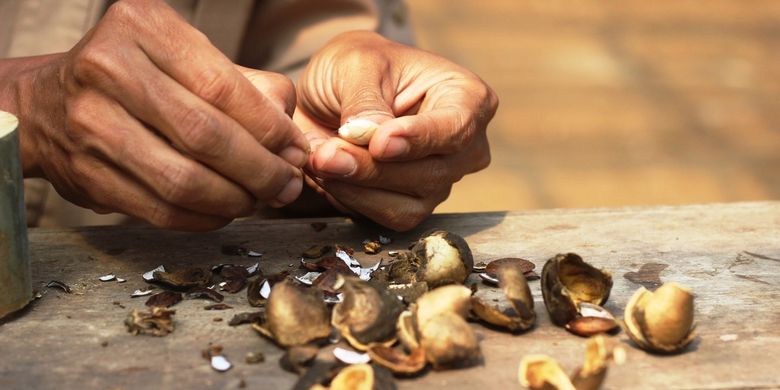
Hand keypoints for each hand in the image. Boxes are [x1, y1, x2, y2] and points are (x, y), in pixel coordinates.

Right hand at [11, 0, 307, 229]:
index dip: (270, 129)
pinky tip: (224, 211)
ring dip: (235, 200)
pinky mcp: (87, 174)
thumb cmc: (137, 77)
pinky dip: (204, 218)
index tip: (295, 151)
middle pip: (205, 136)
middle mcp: (109, 69)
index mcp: (143, 27)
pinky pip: (161, 210)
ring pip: (184, 180)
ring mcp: (90, 123)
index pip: (223, 88)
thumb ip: (249, 88)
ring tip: (259, 199)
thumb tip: (293, 142)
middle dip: (261, 170)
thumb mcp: (189, 59)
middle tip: (287, 185)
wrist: (47, 105)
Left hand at [295, 31, 497, 230]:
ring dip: (357, 186)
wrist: (333, 92)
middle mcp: (464, 146)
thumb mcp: (356, 63)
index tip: (379, 143)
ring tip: (319, 159)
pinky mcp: (413, 205)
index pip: (456, 128)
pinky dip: (353, 199)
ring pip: (408, 202)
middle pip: (430, 172)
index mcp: (467, 98)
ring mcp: (441, 179)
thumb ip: (365, 99)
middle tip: (325, 155)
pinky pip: (388, 217)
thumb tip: (372, 135)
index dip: (418, 139)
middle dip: (372, 167)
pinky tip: (328, 175)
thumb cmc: (357, 66)